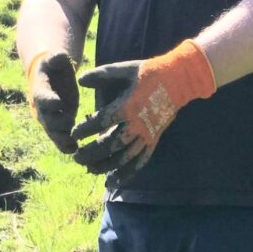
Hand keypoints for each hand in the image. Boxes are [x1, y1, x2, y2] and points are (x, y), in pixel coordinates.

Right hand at [25, 51, 80, 152]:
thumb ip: (57, 58)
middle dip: (56, 124)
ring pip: (52, 131)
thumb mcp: (55, 59)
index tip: (59, 103)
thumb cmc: (55, 66)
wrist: (52, 77)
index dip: (50, 100)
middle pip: (46, 118)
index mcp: (40, 89)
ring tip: (72, 147)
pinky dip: (65, 145)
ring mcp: (50, 117)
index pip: (42, 96)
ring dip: (61, 139)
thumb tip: (59, 56)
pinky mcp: (59, 124)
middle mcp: (42, 107)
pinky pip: (59, 137)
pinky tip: (74, 151)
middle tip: (69, 127)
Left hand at [71, 40, 216, 178]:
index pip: (101, 122)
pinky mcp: (154, 140)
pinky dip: (127, 173)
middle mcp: (137, 124)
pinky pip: (140, 161)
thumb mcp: (124, 69)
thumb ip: (101, 74)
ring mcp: (147, 134)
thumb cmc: (147, 73)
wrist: (178, 80)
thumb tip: (80, 79)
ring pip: (124, 157)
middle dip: (92, 153)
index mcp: (127, 106)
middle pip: (110, 145)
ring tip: (90, 170)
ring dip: (106, 166)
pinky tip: (113, 182)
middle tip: (76, 157)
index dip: (85, 130)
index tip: (73, 134)